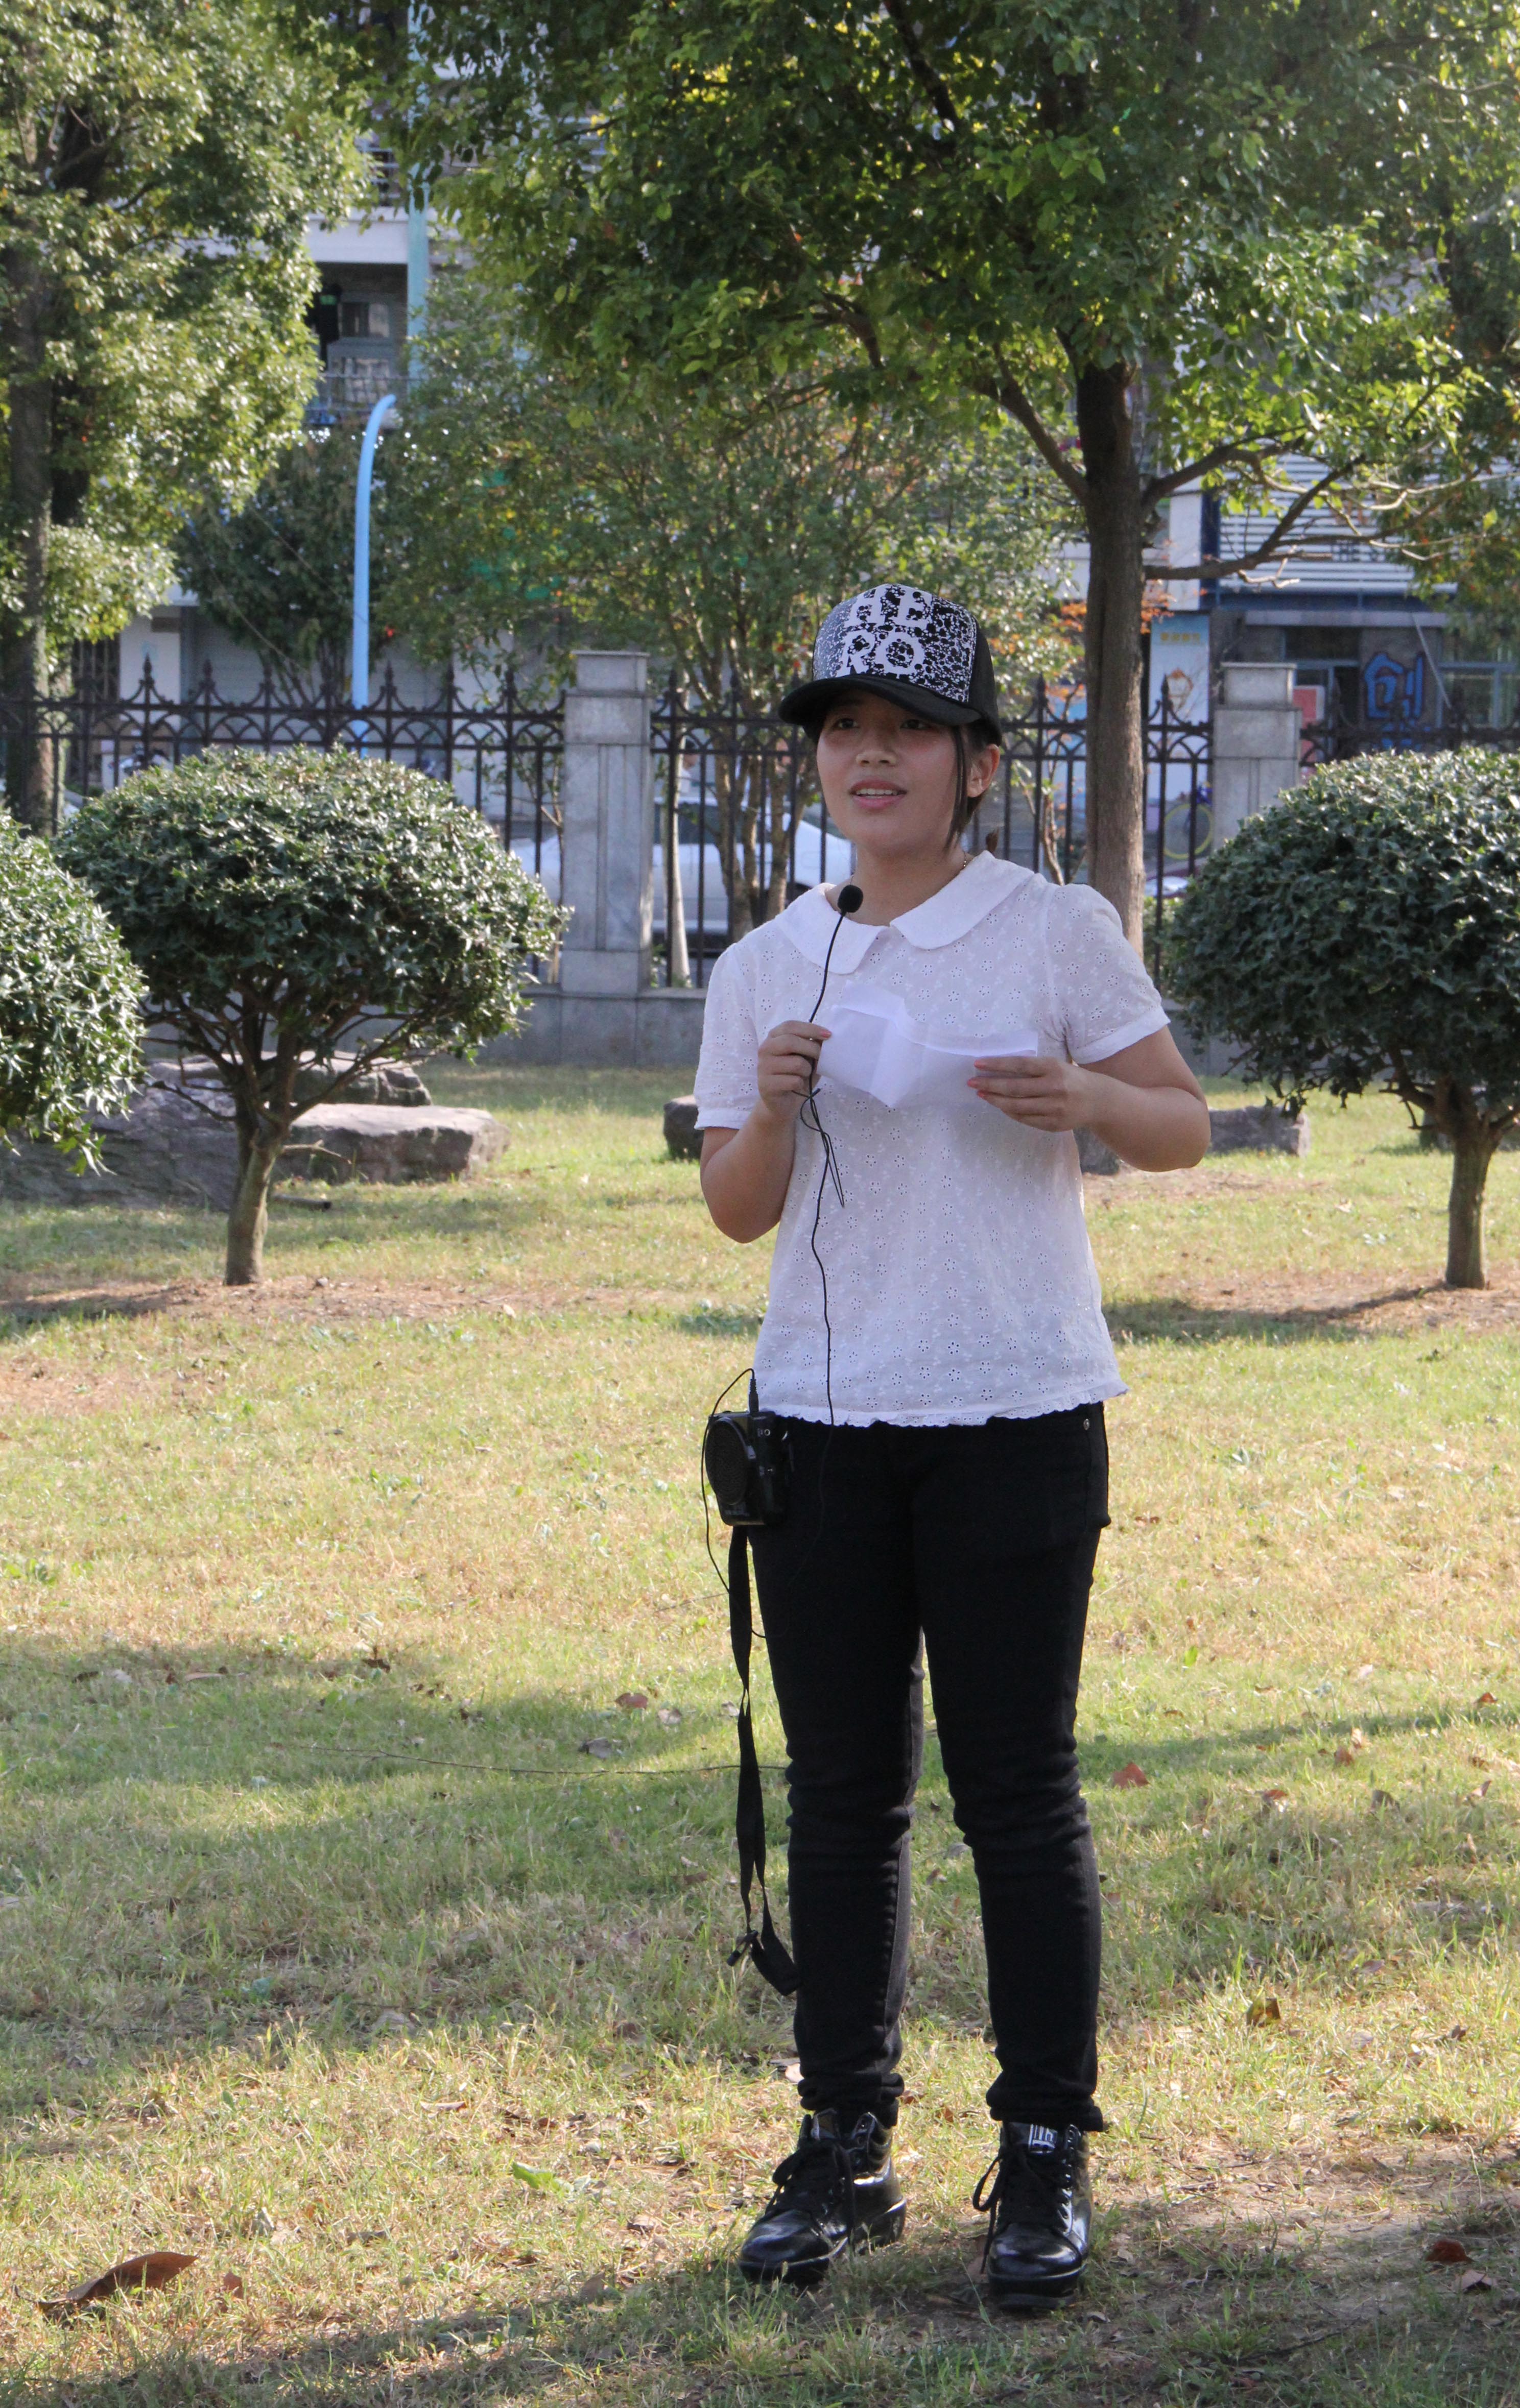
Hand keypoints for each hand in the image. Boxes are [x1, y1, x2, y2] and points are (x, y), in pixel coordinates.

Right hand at [756, 1019, 830, 1122]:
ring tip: (803, 1075)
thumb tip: (825, 1037)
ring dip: (807, 1070)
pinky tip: (796, 1087)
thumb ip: (813, 1045)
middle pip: (790, 1041)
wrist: (784, 1102)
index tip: (828, 1035)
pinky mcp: (766, 1085)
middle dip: (812, 1049)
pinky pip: (793, 1081)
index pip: (790, 1026)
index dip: (810, 1029)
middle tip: (821, 1057)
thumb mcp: (807, 1057)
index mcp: (773, 1038)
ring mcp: (763, 1067)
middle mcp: (765, 1049)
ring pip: (796, 1063)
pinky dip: (801, 1084)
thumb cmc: (796, 1075)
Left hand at [968, 1053, 1095, 1130]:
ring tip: (983, 1095)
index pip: (1019, 1065)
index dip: (997, 1065)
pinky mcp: (1053, 1124)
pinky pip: (1025, 1119)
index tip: (978, 1064)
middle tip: (972, 1083)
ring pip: (1017, 1106)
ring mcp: (1054, 1108)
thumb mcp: (1056, 1066)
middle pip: (1014, 1088)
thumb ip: (1033, 1068)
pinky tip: (1001, 1106)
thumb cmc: (1071, 1079)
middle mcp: (1054, 1088)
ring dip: (996, 1101)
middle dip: (990, 1085)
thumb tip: (999, 1069)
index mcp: (1053, 1068)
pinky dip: (1010, 1112)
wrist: (1098, 1101)